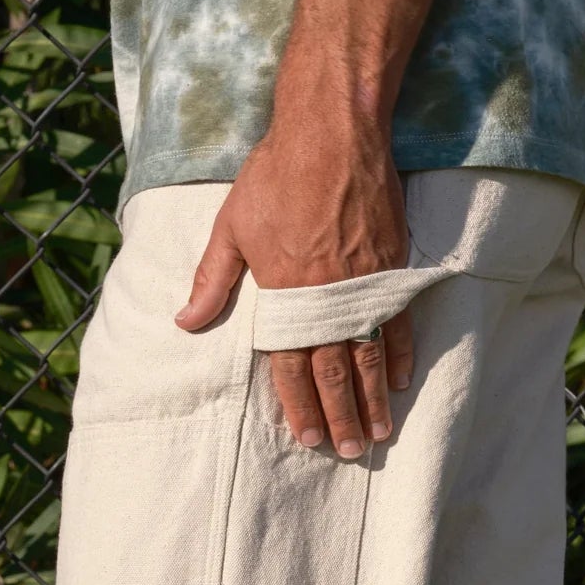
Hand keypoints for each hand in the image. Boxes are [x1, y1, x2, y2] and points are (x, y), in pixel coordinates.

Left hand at [174, 127, 414, 455]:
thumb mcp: (232, 227)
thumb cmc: (275, 176)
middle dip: (340, 417)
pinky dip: (399, 354)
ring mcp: (363, 284)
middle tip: (348, 452)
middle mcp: (327, 298)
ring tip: (377, 433)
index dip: (300, 406)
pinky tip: (399, 380)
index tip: (307, 438)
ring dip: (372, 399)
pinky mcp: (390, 266)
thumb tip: (185, 322)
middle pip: (335, 371)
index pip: (292, 367)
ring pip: (369, 355)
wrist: (332, 132)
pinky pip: (396, 321)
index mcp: (287, 296)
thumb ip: (212, 281)